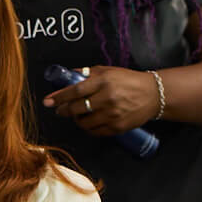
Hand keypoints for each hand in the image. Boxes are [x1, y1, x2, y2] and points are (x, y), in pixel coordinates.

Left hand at [42, 65, 161, 136]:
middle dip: (63, 110)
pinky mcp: (118, 127)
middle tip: (59, 110)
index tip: (48, 101)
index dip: (59, 97)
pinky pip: (95, 131)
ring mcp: (113, 114)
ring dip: (76, 120)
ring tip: (76, 115)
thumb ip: (88, 73)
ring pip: (84, 122)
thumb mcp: (109, 71)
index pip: (75, 90)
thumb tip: (69, 74)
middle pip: (77, 108)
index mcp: (104, 81)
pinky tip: (88, 122)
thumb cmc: (129, 80)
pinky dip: (88, 128)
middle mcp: (108, 98)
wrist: (153, 95)